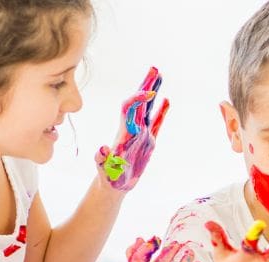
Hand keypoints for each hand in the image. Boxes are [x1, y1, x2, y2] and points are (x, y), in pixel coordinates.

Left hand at [96, 67, 169, 191]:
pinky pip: (156, 122)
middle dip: (146, 85)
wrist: (113, 185)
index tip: (150, 92)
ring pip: (148, 108)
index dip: (139, 99)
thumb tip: (102, 148)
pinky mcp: (148, 142)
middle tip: (154, 69)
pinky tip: (166, 100)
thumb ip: (102, 159)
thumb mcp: (104, 170)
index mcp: (124, 132)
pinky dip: (161, 111)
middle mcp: (132, 129)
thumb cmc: (108, 179)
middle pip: (139, 102)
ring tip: (159, 75)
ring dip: (153, 91)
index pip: (130, 108)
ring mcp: (141, 134)